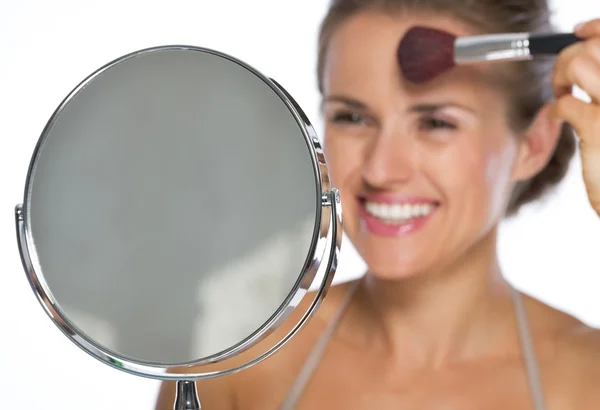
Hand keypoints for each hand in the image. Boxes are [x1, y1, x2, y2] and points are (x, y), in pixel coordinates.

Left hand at [551, 18, 599, 215]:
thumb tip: (588, 46)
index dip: (596, 27)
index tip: (578, 31)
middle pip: (595, 46)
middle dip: (569, 56)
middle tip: (564, 78)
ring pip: (579, 64)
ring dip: (561, 77)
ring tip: (563, 94)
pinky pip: (566, 103)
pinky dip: (557, 108)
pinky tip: (561, 117)